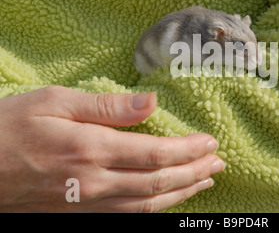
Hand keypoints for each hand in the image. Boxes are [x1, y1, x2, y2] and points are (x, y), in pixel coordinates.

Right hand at [0, 86, 223, 211]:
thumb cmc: (10, 127)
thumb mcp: (55, 102)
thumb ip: (107, 106)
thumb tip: (151, 102)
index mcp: (92, 149)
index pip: (157, 154)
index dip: (189, 150)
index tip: (211, 142)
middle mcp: (95, 182)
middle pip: (160, 183)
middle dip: (194, 173)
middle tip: (218, 163)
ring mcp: (87, 204)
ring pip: (148, 205)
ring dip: (182, 193)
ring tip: (205, 182)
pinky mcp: (79, 213)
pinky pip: (127, 216)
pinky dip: (155, 209)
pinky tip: (168, 201)